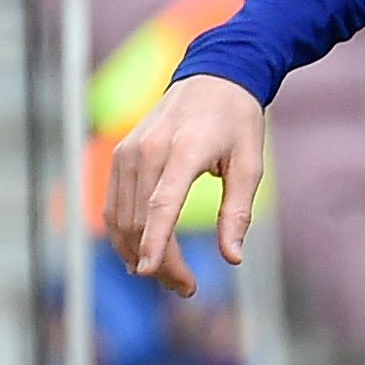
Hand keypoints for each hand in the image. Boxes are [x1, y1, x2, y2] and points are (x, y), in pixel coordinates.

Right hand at [103, 74, 264, 298]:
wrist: (213, 77)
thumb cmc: (237, 121)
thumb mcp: (251, 162)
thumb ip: (238, 210)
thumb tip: (232, 257)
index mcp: (186, 148)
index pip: (162, 202)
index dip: (154, 240)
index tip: (149, 272)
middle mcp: (149, 149)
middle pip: (139, 220)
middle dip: (158, 261)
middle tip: (185, 287)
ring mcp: (128, 152)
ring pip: (120, 219)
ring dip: (138, 254)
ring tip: (171, 276)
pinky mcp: (119, 156)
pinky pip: (113, 206)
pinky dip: (124, 235)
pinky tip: (143, 254)